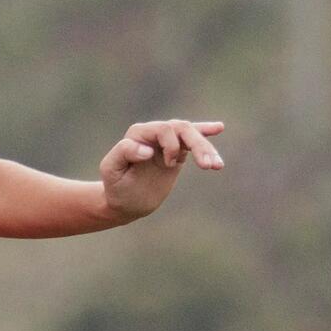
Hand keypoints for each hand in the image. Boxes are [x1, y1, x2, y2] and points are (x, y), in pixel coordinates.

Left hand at [99, 118, 225, 222]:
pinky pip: (193, 140)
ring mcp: (166, 142)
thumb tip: (148, 149)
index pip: (162, 129)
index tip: (168, 165)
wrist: (124, 202)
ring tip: (216, 166)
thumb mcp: (111, 170)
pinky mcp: (177, 153)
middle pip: (182, 129)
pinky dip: (206, 135)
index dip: (170, 144)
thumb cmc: (115, 185)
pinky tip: (219, 128)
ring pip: (191, 135)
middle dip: (198, 144)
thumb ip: (124, 152)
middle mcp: (152, 133)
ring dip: (206, 148)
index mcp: (137, 134)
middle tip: (207, 166)